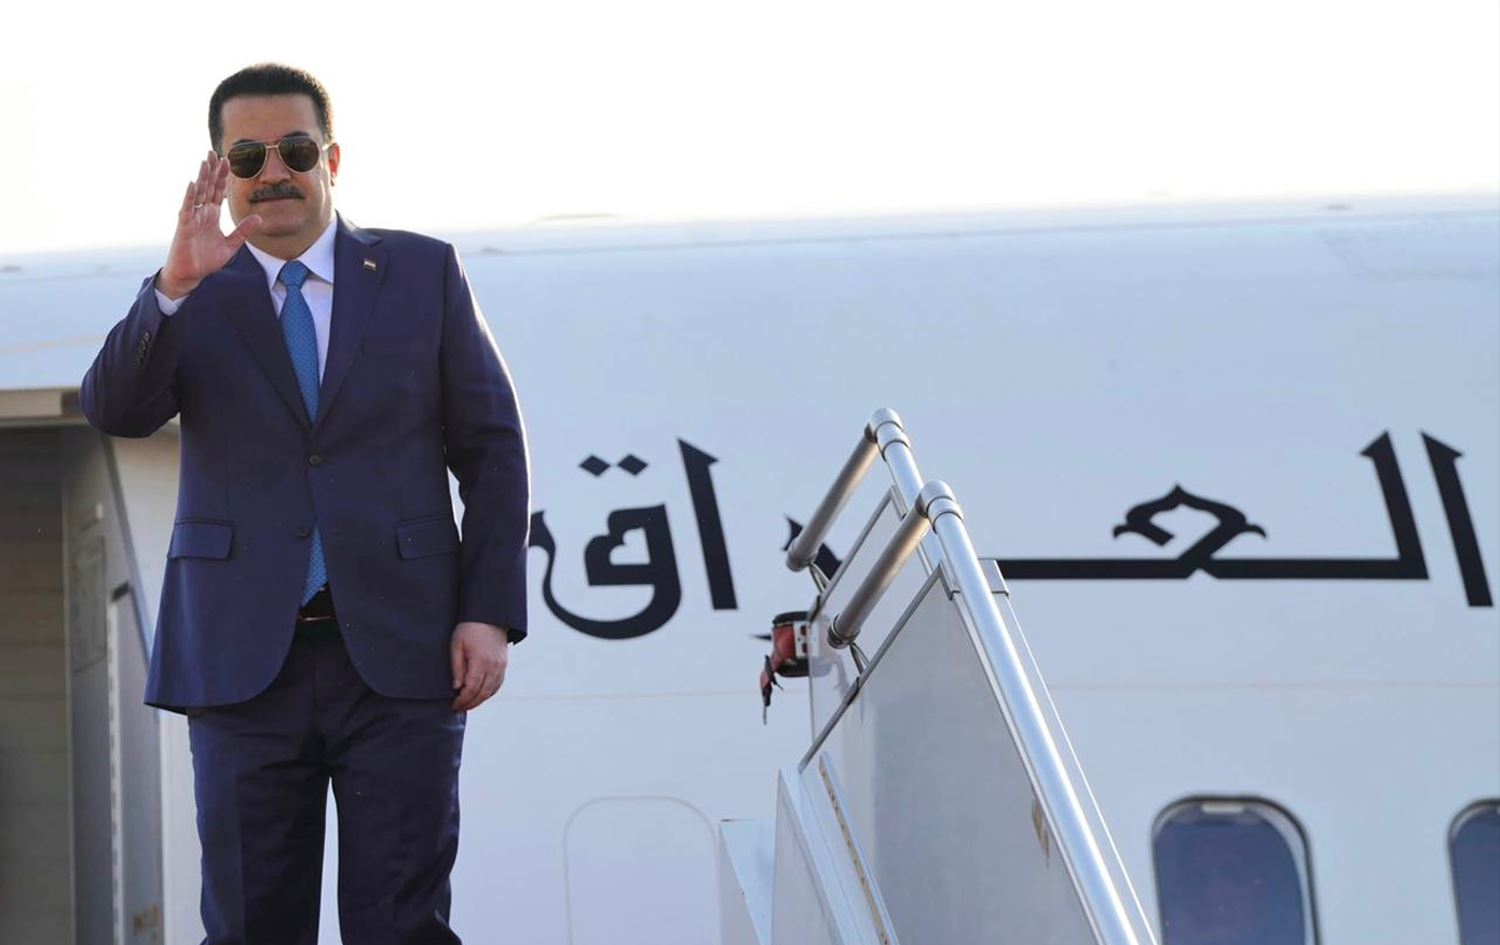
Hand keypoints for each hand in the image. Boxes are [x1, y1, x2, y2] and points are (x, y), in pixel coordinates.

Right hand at [157, 151, 260, 298]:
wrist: (191, 275)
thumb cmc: (206, 260)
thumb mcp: (231, 245)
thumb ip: (243, 231)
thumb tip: (259, 218)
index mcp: (211, 215)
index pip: (217, 191)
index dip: (222, 176)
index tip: (228, 160)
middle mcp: (201, 213)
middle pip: (207, 187)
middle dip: (211, 170)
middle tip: (214, 152)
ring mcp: (192, 218)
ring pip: (197, 193)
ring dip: (201, 178)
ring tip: (205, 162)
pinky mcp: (184, 227)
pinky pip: (187, 209)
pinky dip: (190, 196)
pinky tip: (193, 184)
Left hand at [450, 621, 509, 710]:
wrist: (489, 616)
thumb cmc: (469, 629)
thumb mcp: (456, 645)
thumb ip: (456, 668)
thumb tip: (456, 688)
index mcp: (481, 662)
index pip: (471, 689)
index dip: (462, 700)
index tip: (453, 705)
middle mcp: (494, 667)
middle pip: (482, 693)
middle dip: (469, 704)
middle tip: (458, 708)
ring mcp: (501, 666)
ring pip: (491, 691)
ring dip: (479, 700)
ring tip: (467, 704)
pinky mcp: (504, 664)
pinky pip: (498, 684)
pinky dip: (489, 693)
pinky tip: (480, 695)